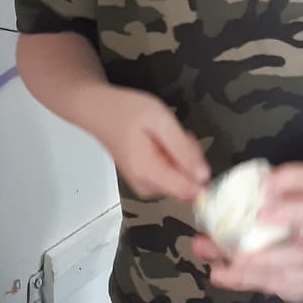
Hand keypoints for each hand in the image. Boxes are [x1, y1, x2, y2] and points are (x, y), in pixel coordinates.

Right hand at [93, 88, 210, 201]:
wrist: (98, 111)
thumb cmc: (127, 111)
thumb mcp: (161, 121)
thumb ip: (184, 150)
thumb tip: (205, 177)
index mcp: (149, 173)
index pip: (189, 192)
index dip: (201, 173)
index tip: (191, 148)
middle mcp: (146, 187)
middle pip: (187, 185)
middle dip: (190, 160)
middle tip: (176, 134)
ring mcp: (144, 186)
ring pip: (181, 180)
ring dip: (182, 158)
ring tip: (165, 136)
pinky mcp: (144, 182)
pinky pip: (171, 177)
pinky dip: (173, 160)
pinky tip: (161, 143)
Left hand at [191, 162, 302, 301]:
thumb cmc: (287, 234)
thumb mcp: (270, 215)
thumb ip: (240, 208)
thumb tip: (201, 203)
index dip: (291, 178)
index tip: (266, 181)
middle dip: (288, 211)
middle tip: (259, 214)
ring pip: (296, 254)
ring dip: (263, 256)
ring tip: (236, 256)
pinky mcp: (297, 281)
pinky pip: (270, 281)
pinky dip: (240, 278)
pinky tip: (219, 274)